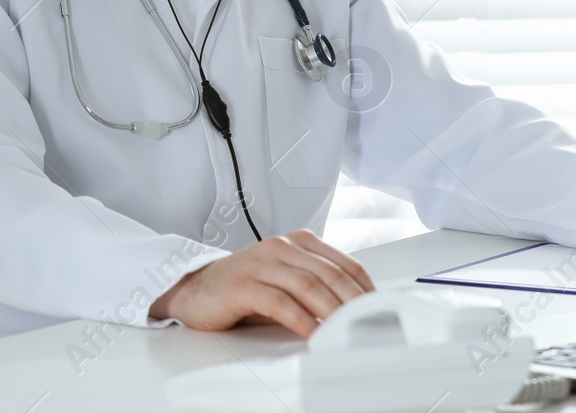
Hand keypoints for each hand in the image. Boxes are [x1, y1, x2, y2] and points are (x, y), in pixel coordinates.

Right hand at [148, 228, 374, 337]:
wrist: (196, 289)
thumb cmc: (245, 288)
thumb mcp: (286, 280)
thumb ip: (317, 286)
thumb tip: (356, 310)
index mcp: (298, 241)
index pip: (344, 262)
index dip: (365, 288)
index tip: (379, 310)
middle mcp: (281, 246)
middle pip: (330, 274)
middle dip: (354, 302)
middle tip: (368, 324)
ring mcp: (262, 262)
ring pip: (309, 286)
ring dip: (332, 312)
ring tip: (346, 331)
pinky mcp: (244, 284)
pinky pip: (281, 302)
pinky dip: (302, 321)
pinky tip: (312, 334)